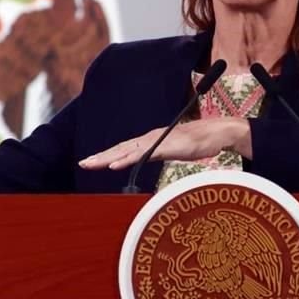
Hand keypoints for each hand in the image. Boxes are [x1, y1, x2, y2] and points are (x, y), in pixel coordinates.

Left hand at [78, 118, 251, 170]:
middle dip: (99, 157)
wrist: (216, 132)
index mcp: (149, 140)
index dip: (106, 155)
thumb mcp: (173, 150)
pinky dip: (126, 160)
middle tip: (82, 164)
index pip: (123, 148)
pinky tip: (114, 166)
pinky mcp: (164, 147)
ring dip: (107, 158)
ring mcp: (156, 142)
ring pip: (126, 151)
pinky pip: (142, 155)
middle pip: (119, 149)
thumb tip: (147, 159)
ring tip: (90, 164)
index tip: (91, 162)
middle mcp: (149, 139)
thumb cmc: (197, 142)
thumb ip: (158, 154)